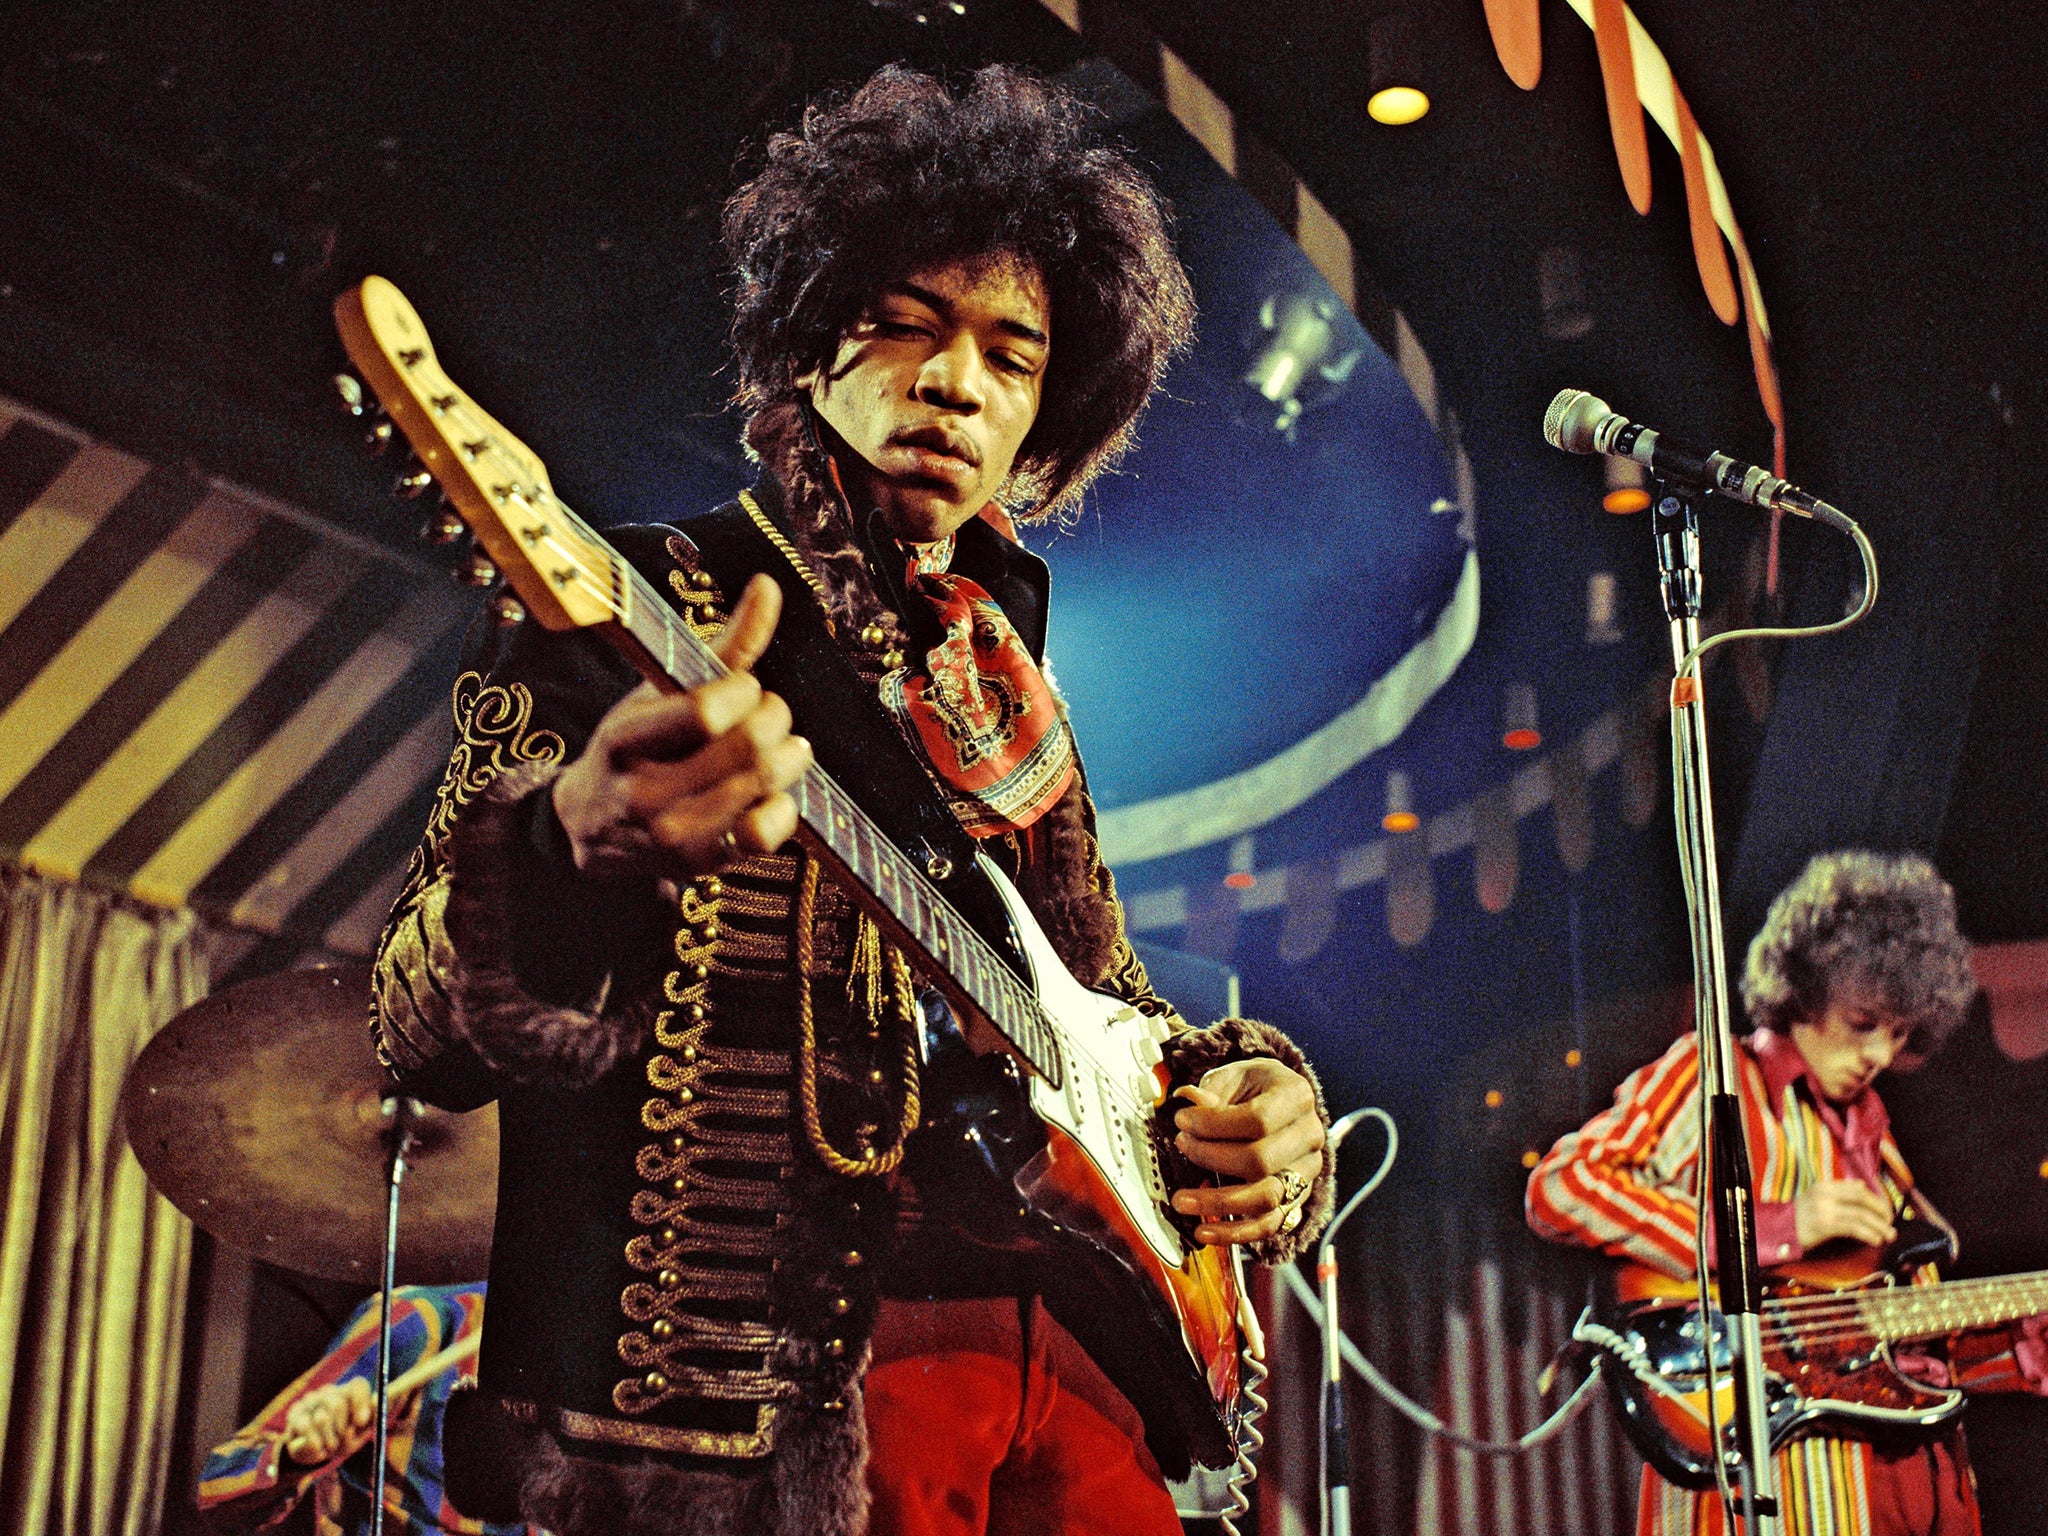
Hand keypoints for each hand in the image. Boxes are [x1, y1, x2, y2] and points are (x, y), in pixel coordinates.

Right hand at [281, 1378, 373, 1465]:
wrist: (314, 1452)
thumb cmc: (344, 1439)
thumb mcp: (361, 1433)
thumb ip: (373, 1417)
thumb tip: (377, 1401)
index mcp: (350, 1392)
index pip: (358, 1385)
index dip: (361, 1402)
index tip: (361, 1422)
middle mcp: (330, 1392)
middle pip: (338, 1404)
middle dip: (341, 1429)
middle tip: (341, 1444)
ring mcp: (311, 1400)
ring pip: (321, 1419)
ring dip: (328, 1441)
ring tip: (330, 1448)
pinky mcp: (295, 1413)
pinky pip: (306, 1429)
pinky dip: (315, 1444)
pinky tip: (318, 1449)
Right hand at [553, 574, 813, 880]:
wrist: (592, 827)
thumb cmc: (637, 744)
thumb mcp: (660, 690)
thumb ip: (724, 643)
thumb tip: (769, 584)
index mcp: (625, 740)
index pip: (704, 712)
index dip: (743, 691)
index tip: (742, 686)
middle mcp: (645, 793)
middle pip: (748, 748)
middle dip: (774, 717)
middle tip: (770, 712)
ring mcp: (673, 835)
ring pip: (764, 785)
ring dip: (789, 755)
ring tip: (782, 746)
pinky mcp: (701, 864)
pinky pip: (767, 832)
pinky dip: (785, 805)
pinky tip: (773, 791)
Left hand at [1168, 1058, 1323, 1246]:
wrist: (1277, 1105)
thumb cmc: (1253, 1089)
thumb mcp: (1234, 1077)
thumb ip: (1213, 1092)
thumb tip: (1191, 1104)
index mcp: (1297, 1097)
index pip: (1258, 1119)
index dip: (1214, 1124)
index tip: (1182, 1122)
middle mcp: (1309, 1136)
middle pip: (1261, 1161)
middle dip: (1211, 1158)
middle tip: (1182, 1148)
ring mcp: (1306, 1172)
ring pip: (1266, 1198)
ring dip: (1218, 1203)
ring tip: (1183, 1201)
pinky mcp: (1296, 1200)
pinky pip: (1269, 1225)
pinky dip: (1235, 1232)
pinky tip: (1205, 1230)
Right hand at [1794, 1179, 1896, 1250]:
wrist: (1779, 1231)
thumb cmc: (1802, 1217)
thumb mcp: (1817, 1197)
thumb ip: (1839, 1191)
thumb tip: (1862, 1185)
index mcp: (1825, 1186)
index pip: (1859, 1189)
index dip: (1877, 1200)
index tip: (1886, 1212)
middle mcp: (1824, 1194)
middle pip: (1862, 1199)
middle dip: (1881, 1212)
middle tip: (1890, 1224)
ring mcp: (1823, 1209)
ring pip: (1861, 1215)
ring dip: (1879, 1226)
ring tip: (1888, 1235)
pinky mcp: (1824, 1225)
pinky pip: (1853, 1228)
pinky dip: (1868, 1234)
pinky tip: (1875, 1240)